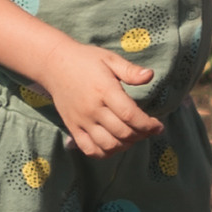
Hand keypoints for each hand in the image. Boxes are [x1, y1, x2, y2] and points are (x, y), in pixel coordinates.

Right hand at [43, 41, 155, 156]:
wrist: (54, 65)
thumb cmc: (86, 60)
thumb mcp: (110, 59)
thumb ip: (130, 70)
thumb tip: (150, 75)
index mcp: (104, 90)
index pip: (130, 115)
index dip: (148, 124)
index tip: (158, 126)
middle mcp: (92, 109)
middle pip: (122, 132)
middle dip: (141, 135)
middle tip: (148, 130)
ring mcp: (81, 120)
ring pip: (108, 144)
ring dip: (126, 145)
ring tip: (133, 137)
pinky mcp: (73, 127)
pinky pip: (90, 149)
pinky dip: (105, 152)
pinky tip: (114, 144)